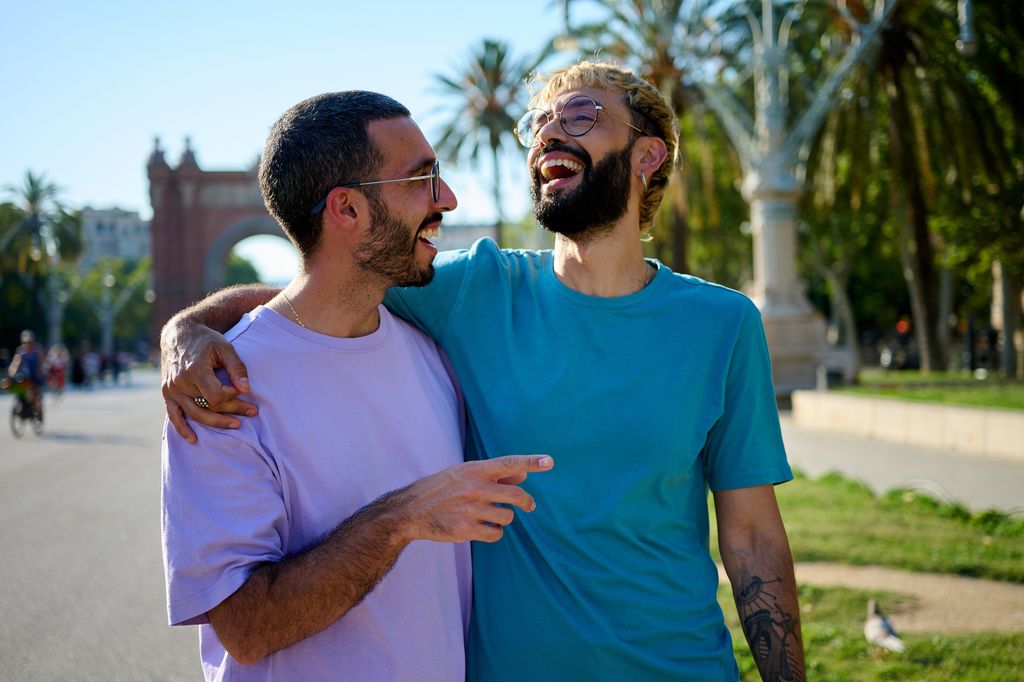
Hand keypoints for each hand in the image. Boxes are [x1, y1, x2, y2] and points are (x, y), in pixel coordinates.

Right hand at [161, 319, 255, 442]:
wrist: (179, 334)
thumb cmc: (206, 340)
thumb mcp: (225, 348)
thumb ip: (237, 368)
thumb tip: (246, 389)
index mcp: (195, 371)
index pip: (216, 396)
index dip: (232, 397)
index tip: (242, 390)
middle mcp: (180, 383)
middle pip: (208, 407)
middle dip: (232, 411)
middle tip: (252, 411)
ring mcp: (172, 390)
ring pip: (195, 414)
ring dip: (216, 422)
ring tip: (236, 424)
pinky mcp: (167, 393)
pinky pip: (173, 415)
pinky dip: (182, 428)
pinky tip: (193, 439)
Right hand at [398, 455, 553, 542]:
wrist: (410, 510)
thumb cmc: (441, 488)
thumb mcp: (464, 474)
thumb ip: (495, 475)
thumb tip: (524, 475)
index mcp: (475, 470)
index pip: (509, 463)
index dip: (531, 462)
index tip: (549, 462)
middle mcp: (474, 488)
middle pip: (516, 495)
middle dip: (526, 502)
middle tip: (529, 505)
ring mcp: (471, 509)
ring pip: (507, 517)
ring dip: (504, 519)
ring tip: (490, 516)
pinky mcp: (466, 530)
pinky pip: (496, 534)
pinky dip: (494, 532)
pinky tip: (482, 528)